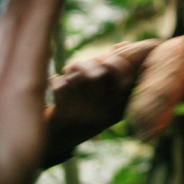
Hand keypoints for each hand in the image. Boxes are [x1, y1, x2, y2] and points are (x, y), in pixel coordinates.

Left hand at [40, 48, 141, 167]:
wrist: (57, 140)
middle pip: (101, 73)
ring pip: (81, 77)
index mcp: (118, 110)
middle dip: (91, 62)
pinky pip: (61, 86)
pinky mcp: (63, 117)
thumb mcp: (106, 98)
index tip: (106, 58)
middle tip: (82, 65)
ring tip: (69, 70)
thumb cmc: (84, 109)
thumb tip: (123, 44)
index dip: (118, 62)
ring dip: (73, 68)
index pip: (127, 80)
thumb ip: (114, 72)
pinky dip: (56, 80)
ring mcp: (84, 117)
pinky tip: (56, 83)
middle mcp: (104, 115)